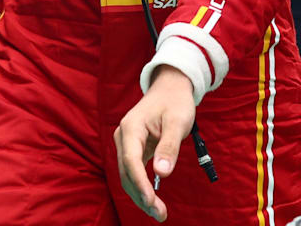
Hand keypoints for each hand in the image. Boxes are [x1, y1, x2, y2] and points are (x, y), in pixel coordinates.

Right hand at [116, 67, 197, 222]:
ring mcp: (126, 144)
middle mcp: (123, 137)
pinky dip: (142, 187)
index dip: (140, 183)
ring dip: (141, 195)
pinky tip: (153, 200)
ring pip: (128, 176)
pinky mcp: (133, 149)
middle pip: (126, 173)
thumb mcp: (177, 121)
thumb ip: (169, 146)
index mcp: (131, 128)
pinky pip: (134, 172)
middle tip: (160, 214)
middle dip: (141, 196)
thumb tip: (161, 174)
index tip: (151, 200)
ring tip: (159, 212)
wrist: (171, 87)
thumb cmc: (175, 101)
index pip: (131, 161)